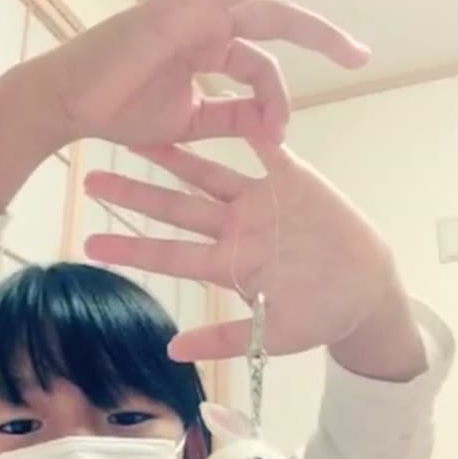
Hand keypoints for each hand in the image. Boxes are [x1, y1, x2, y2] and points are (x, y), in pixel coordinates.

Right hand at [49, 0, 368, 148]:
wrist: (72, 107)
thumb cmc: (122, 110)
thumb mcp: (192, 120)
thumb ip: (232, 117)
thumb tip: (273, 126)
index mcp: (211, 46)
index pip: (262, 66)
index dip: (278, 101)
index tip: (280, 137)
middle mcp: (206, 17)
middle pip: (276, 14)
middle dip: (322, 33)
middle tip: (360, 53)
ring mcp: (190, 5)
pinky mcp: (170, 5)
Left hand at [84, 141, 397, 362]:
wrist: (367, 290)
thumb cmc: (320, 315)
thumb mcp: (272, 336)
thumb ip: (224, 340)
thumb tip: (171, 351)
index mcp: (228, 264)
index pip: (170, 255)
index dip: (131, 248)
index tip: (90, 244)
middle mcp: (236, 228)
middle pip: (178, 209)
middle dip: (136, 195)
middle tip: (92, 181)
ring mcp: (262, 202)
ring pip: (211, 174)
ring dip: (177, 156)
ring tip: (141, 136)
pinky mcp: (293, 180)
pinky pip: (269, 151)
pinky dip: (251, 132)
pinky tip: (223, 107)